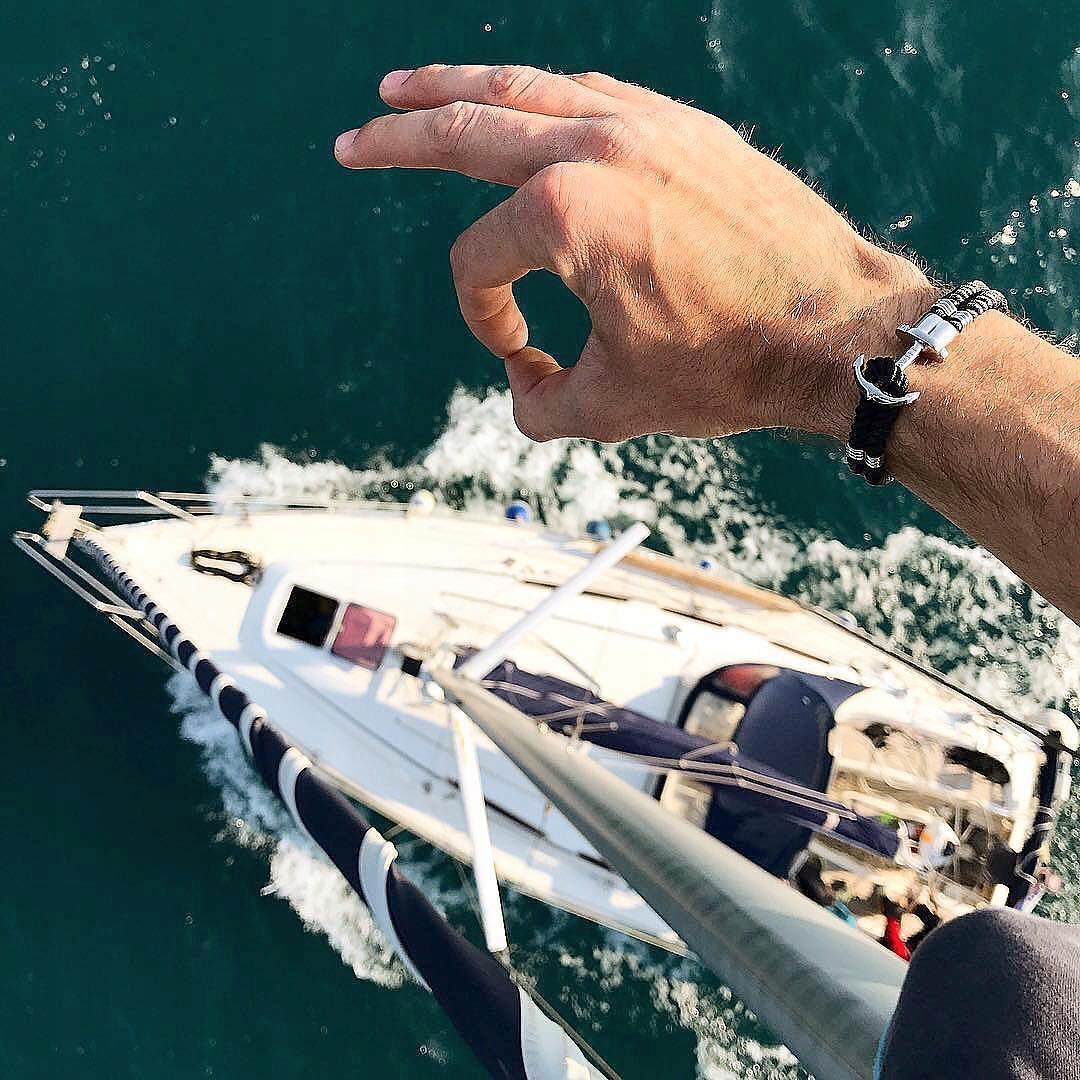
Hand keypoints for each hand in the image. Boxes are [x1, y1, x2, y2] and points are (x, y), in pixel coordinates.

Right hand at [335, 64, 933, 441]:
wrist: (838, 328)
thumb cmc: (728, 369)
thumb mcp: (614, 407)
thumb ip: (540, 407)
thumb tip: (522, 389)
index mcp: (563, 215)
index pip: (477, 264)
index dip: (482, 321)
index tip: (525, 360)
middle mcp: (593, 148)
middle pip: (466, 131)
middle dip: (399, 137)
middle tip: (353, 139)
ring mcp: (642, 124)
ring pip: (526, 88)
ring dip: (460, 88)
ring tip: (409, 86)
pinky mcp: (682, 125)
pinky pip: (590, 91)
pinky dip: (542, 94)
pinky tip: (521, 102)